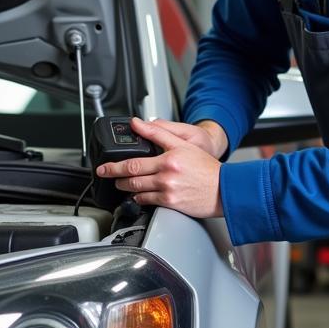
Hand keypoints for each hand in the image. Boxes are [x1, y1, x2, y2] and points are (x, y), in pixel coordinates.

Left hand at [95, 117, 222, 218]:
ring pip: (137, 190)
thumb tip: (138, 124)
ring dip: (125, 187)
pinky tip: (136, 195)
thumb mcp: (183, 143)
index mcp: (168, 159)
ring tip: (120, 183)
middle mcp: (166, 175)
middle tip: (106, 174)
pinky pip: (148, 202)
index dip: (115, 164)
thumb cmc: (206, 168)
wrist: (224, 188)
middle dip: (115, 176)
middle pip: (132, 176)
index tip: (104, 165)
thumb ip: (159, 132)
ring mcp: (168, 191)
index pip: (134, 160)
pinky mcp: (170, 204)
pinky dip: (138, 198)